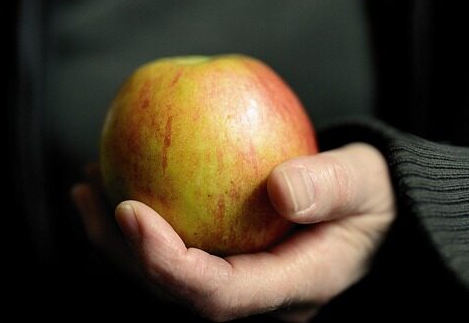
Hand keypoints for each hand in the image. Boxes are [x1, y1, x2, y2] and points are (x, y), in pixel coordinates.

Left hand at [72, 143, 395, 321]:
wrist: (380, 209)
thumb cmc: (377, 194)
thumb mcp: (367, 182)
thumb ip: (330, 187)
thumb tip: (278, 188)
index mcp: (294, 286)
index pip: (219, 295)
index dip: (166, 263)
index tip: (129, 211)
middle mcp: (261, 293)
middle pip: (179, 290)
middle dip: (124, 253)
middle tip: (87, 195)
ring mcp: (246, 277)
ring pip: (172, 272)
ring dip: (122, 237)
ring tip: (87, 183)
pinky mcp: (236, 255)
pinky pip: (184, 241)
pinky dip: (148, 216)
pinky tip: (124, 173)